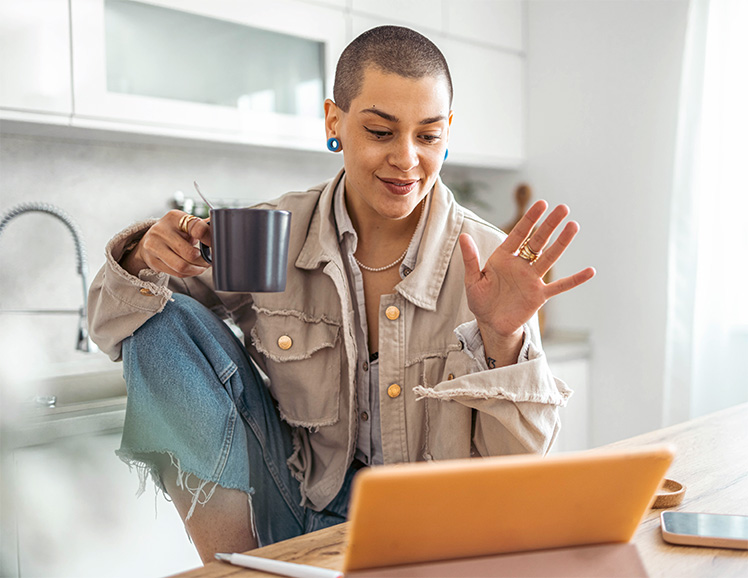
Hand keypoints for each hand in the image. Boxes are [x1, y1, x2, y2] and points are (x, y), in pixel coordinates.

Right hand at [121, 210, 211, 277]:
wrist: (150, 240)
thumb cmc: (174, 232)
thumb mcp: (186, 224)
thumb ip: (202, 226)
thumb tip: (221, 226)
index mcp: (174, 217)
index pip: (196, 227)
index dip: (209, 239)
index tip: (216, 246)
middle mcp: (161, 230)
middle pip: (190, 253)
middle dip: (204, 260)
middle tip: (210, 261)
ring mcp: (154, 246)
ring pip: (182, 266)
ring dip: (197, 269)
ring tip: (203, 267)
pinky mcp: (152, 261)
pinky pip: (176, 272)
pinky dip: (188, 273)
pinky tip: (193, 269)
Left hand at [459, 200, 594, 364]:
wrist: (490, 324)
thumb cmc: (481, 300)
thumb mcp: (472, 279)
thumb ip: (471, 259)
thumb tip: (463, 236)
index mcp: (504, 258)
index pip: (519, 234)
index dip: (530, 219)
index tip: (541, 203)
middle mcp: (521, 265)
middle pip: (538, 241)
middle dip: (549, 225)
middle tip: (563, 208)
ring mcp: (532, 279)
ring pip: (549, 258)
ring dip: (561, 243)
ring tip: (573, 226)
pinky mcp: (539, 296)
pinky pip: (560, 286)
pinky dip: (575, 280)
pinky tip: (590, 271)